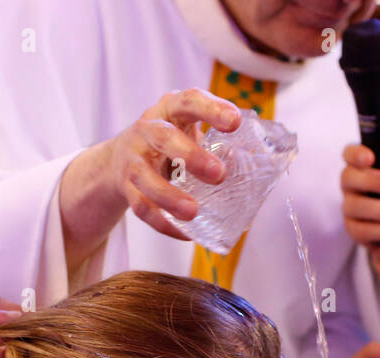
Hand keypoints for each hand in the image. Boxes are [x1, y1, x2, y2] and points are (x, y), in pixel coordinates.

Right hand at [106, 88, 242, 237]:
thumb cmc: (168, 142)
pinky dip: (164, 223)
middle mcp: (147, 129)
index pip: (189, 101)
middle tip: (219, 175)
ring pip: (145, 177)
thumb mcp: (188, 129)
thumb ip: (215, 140)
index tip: (235, 123)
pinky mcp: (127, 188)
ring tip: (193, 212)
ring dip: (169, 196)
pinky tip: (185, 233)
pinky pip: (141, 208)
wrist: (119, 159)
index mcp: (169, 109)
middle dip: (191, 156)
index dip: (211, 110)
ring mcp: (133, 159)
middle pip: (164, 137)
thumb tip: (260, 160)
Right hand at [341, 146, 379, 244]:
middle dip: (371, 181)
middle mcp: (350, 185)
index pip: (349, 153)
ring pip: (355, 206)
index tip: (371, 157)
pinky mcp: (353, 229)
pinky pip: (361, 230)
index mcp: (361, 165)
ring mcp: (348, 207)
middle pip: (348, 178)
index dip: (356, 154)